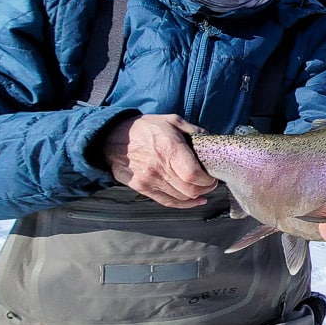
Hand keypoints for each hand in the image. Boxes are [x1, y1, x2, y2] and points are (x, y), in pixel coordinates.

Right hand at [102, 114, 216, 207]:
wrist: (112, 138)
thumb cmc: (145, 128)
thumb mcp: (172, 120)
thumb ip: (194, 130)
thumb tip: (211, 141)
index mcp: (169, 148)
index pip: (193, 174)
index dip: (208, 180)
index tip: (213, 177)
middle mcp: (159, 167)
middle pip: (190, 190)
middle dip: (205, 189)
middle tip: (210, 183)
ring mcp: (149, 180)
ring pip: (181, 198)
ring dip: (196, 195)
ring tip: (201, 188)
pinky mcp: (142, 188)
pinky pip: (168, 202)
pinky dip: (184, 204)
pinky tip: (195, 201)